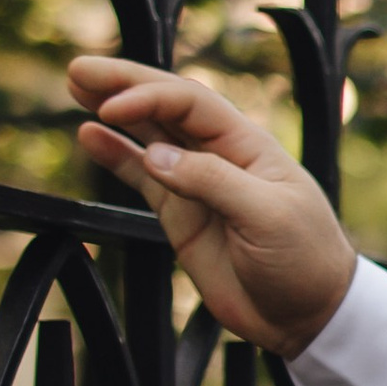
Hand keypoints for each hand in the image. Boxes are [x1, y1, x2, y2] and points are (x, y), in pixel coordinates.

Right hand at [67, 55, 356, 353]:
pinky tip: (89, 136)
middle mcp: (221, 157)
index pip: (193, 104)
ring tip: (77, 87)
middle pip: (167, 108)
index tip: (113, 107)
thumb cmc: (305, 260)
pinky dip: (116, 155)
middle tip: (78, 70)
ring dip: (115, 112)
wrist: (309, 315)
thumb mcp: (268, 218)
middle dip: (125, 85)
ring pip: (151, 135)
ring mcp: (199, 185)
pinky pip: (142, 176)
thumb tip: (156, 157)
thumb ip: (213, 183)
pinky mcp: (182, 216)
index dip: (151, 96)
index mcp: (249, 147)